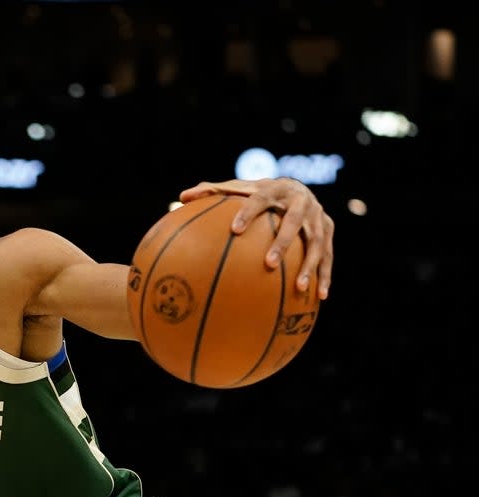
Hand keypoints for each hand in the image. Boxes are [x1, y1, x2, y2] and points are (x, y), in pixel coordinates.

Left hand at [179, 178, 333, 299]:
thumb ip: (211, 192)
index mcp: (274, 189)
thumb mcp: (238, 190)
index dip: (247, 213)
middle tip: (268, 264)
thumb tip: (182, 196)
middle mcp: (300, 200)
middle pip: (293, 222)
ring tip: (299, 288)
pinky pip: (329, 255)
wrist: (297, 186)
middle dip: (283, 243)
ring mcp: (317, 216)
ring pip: (316, 242)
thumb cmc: (258, 193)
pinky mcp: (328, 230)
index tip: (234, 231)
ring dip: (309, 265)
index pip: (259, 199)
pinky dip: (325, 275)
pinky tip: (321, 296)